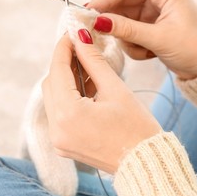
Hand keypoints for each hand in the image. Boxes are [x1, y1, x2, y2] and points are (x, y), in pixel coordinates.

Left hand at [42, 31, 161, 173]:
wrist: (145, 163)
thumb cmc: (137, 128)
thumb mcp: (116, 89)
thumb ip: (94, 61)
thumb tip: (81, 37)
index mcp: (69, 114)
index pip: (58, 70)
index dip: (64, 48)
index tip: (72, 32)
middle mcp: (56, 129)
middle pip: (51, 84)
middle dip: (64, 63)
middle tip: (81, 46)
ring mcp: (58, 139)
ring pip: (54, 98)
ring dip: (67, 79)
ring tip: (88, 65)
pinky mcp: (64, 144)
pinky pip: (60, 112)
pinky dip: (70, 97)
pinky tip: (88, 86)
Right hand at [88, 0, 196, 79]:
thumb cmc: (195, 49)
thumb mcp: (158, 39)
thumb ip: (127, 29)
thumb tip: (97, 22)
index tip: (86, 14)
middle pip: (121, 3)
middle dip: (114, 23)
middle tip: (99, 36)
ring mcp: (154, 10)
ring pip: (123, 20)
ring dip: (128, 39)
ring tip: (145, 51)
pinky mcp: (151, 24)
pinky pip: (129, 31)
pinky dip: (134, 45)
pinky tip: (150, 53)